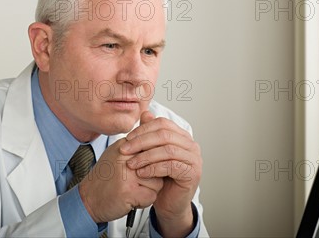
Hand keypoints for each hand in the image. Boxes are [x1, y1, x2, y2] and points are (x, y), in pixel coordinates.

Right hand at [79, 138, 163, 222]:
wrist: (88, 199)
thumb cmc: (105, 179)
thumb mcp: (118, 156)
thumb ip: (135, 148)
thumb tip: (157, 140)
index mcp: (124, 146)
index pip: (153, 148)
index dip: (153, 163)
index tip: (145, 170)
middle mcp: (124, 157)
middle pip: (157, 165)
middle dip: (152, 178)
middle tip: (137, 183)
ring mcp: (126, 174)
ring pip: (157, 182)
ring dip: (148, 191)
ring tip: (132, 191)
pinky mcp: (128, 191)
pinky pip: (151, 196)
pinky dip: (144, 202)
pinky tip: (131, 199)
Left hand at [120, 111, 201, 235]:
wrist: (169, 203)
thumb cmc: (161, 178)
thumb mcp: (152, 153)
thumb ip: (150, 134)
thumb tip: (145, 114)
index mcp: (182, 136)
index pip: (162, 123)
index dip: (143, 129)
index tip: (127, 139)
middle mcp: (191, 145)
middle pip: (164, 135)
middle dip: (141, 141)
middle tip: (125, 150)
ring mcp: (194, 159)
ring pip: (167, 150)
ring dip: (146, 156)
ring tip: (131, 163)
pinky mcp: (192, 173)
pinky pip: (171, 166)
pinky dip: (153, 168)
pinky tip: (142, 173)